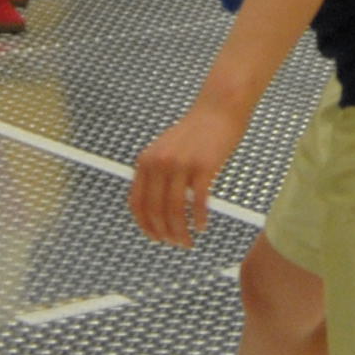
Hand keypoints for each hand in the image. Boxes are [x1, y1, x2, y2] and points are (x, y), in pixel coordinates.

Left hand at [130, 98, 249, 245]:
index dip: (145, 225)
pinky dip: (198, 219)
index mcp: (146, 161)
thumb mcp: (165, 150)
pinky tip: (202, 226)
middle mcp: (159, 162)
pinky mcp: (203, 166)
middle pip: (156, 210)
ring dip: (181, 232)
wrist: (218, 110)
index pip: (137, 203)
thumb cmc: (195, 133)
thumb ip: (157, 174)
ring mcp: (180, 164)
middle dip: (165, 234)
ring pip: (175, 210)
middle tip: (177, 244)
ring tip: (188, 242)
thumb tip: (155, 208)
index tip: (156, 238)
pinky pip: (198, 201)